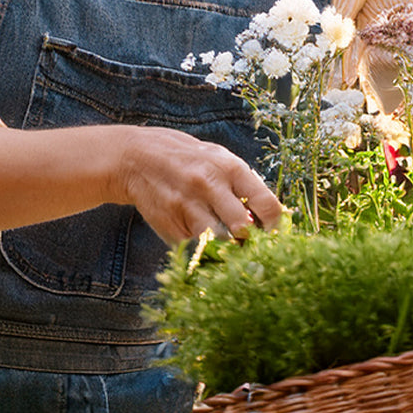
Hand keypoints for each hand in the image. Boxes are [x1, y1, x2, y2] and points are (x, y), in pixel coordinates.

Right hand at [113, 126, 282, 244]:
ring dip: (229, 250)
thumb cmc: (189, 161)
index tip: (273, 233)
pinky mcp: (172, 227)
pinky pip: (197, 250)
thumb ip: (244, 186)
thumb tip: (272, 218)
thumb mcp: (220, 160)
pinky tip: (205, 246)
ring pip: (220, 243)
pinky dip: (205, 253)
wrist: (137, 159)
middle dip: (252, 241)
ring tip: (230, 248)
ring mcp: (188, 207)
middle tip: (252, 246)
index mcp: (230, 168)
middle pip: (244, 229)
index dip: (275, 226)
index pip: (266, 204)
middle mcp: (210, 186)